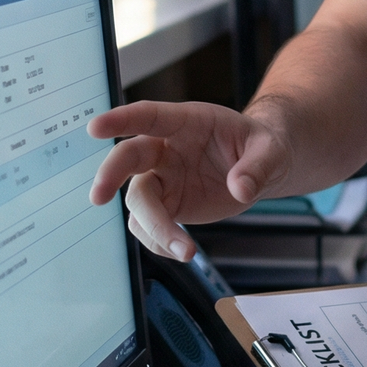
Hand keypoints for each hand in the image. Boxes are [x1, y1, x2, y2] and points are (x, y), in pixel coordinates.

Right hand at [85, 100, 291, 258]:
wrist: (264, 166)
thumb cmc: (262, 146)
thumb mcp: (271, 150)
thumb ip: (257, 166)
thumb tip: (240, 188)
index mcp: (187, 122)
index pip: (149, 116)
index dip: (121, 119)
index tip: (95, 128)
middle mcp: (167, 148)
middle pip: (129, 158)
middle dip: (111, 174)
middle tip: (98, 196)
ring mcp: (164, 177)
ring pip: (139, 201)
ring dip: (153, 227)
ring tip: (185, 250)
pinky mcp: (168, 204)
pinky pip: (149, 224)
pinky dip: (159, 241)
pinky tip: (182, 250)